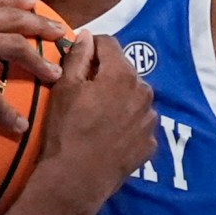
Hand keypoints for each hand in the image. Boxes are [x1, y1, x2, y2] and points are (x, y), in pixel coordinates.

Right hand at [33, 32, 156, 214]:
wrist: (78, 178)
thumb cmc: (67, 129)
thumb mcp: (65, 87)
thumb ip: (78, 56)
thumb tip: (87, 36)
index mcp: (123, 74)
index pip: (109, 44)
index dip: (92, 48)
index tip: (80, 59)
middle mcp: (144, 92)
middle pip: (124, 72)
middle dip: (107, 75)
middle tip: (86, 92)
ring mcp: (150, 120)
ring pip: (134, 98)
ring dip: (120, 100)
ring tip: (98, 116)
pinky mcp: (150, 143)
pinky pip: (139, 124)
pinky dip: (127, 124)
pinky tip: (109, 135)